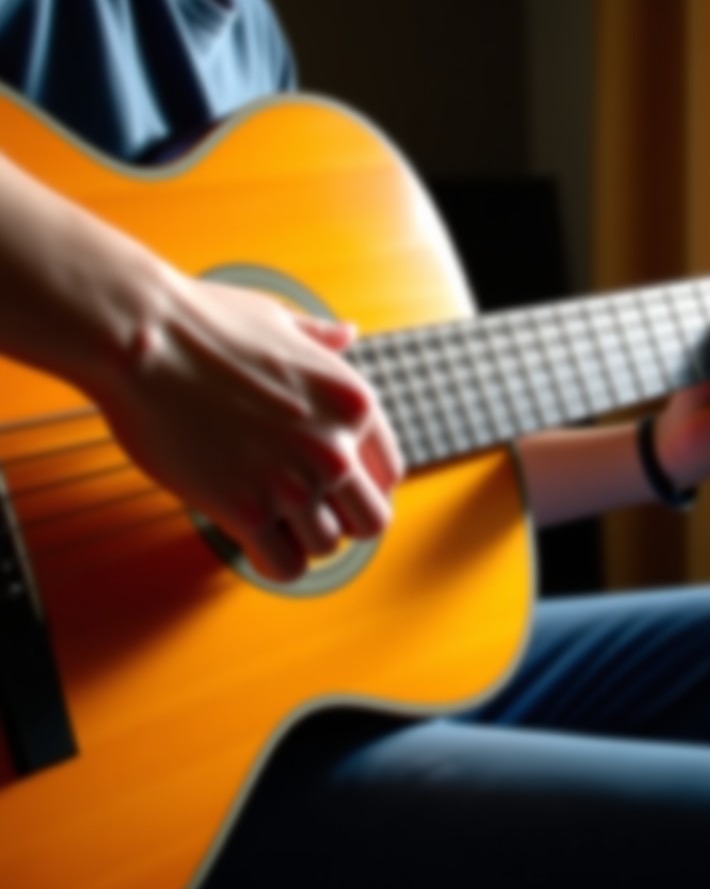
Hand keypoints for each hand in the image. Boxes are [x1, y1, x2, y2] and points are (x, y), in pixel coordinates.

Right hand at [91, 273, 403, 581]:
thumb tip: (349, 332)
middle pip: (372, 523)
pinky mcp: (248, 511)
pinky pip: (286, 567)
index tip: (336, 492)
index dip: (364, 490)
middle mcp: (336, 447)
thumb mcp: (281, 321)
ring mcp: (295, 483)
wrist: (140, 337)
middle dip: (342, 522)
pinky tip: (250, 539)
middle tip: (306, 512)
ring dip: (298, 538)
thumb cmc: (204, 323)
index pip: (390, 475)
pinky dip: (271, 562)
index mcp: (354, 403)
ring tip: (267, 514)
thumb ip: (322, 339)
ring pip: (327, 548)